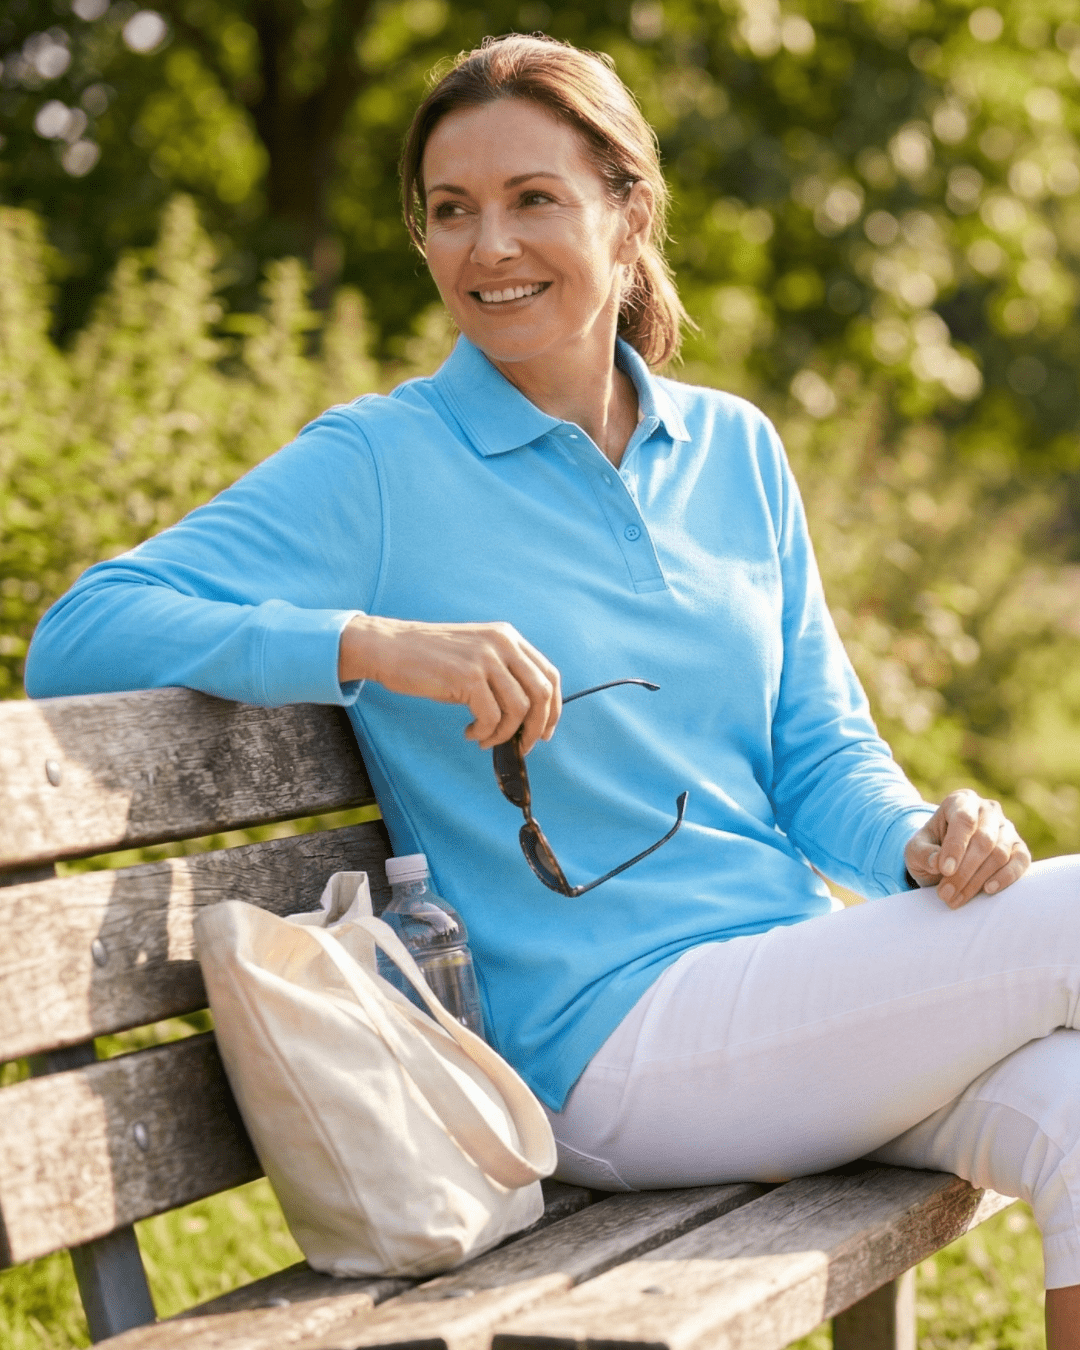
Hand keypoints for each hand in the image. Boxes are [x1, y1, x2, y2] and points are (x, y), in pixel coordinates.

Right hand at [338, 615, 560, 751]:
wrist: (390, 647)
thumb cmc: (431, 658)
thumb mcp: (475, 654)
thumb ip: (503, 673)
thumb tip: (528, 716)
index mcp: (508, 637)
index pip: (549, 675)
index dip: (553, 708)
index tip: (545, 731)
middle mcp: (502, 643)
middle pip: (541, 693)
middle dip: (536, 727)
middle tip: (522, 746)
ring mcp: (486, 658)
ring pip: (519, 709)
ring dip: (504, 734)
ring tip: (485, 739)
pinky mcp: (468, 676)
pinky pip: (491, 717)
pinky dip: (484, 733)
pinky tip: (469, 733)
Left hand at [904, 789, 1030, 907]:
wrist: (946, 859)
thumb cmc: (930, 849)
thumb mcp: (915, 849)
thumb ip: (923, 852)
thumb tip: (938, 862)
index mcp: (961, 801)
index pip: (964, 819)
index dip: (955, 846)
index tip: (944, 870)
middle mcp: (987, 810)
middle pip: (984, 840)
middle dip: (964, 870)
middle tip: (946, 893)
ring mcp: (1006, 828)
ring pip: (1000, 853)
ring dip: (978, 880)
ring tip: (956, 898)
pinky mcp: (1019, 848)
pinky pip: (1020, 861)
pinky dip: (1006, 877)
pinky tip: (988, 890)